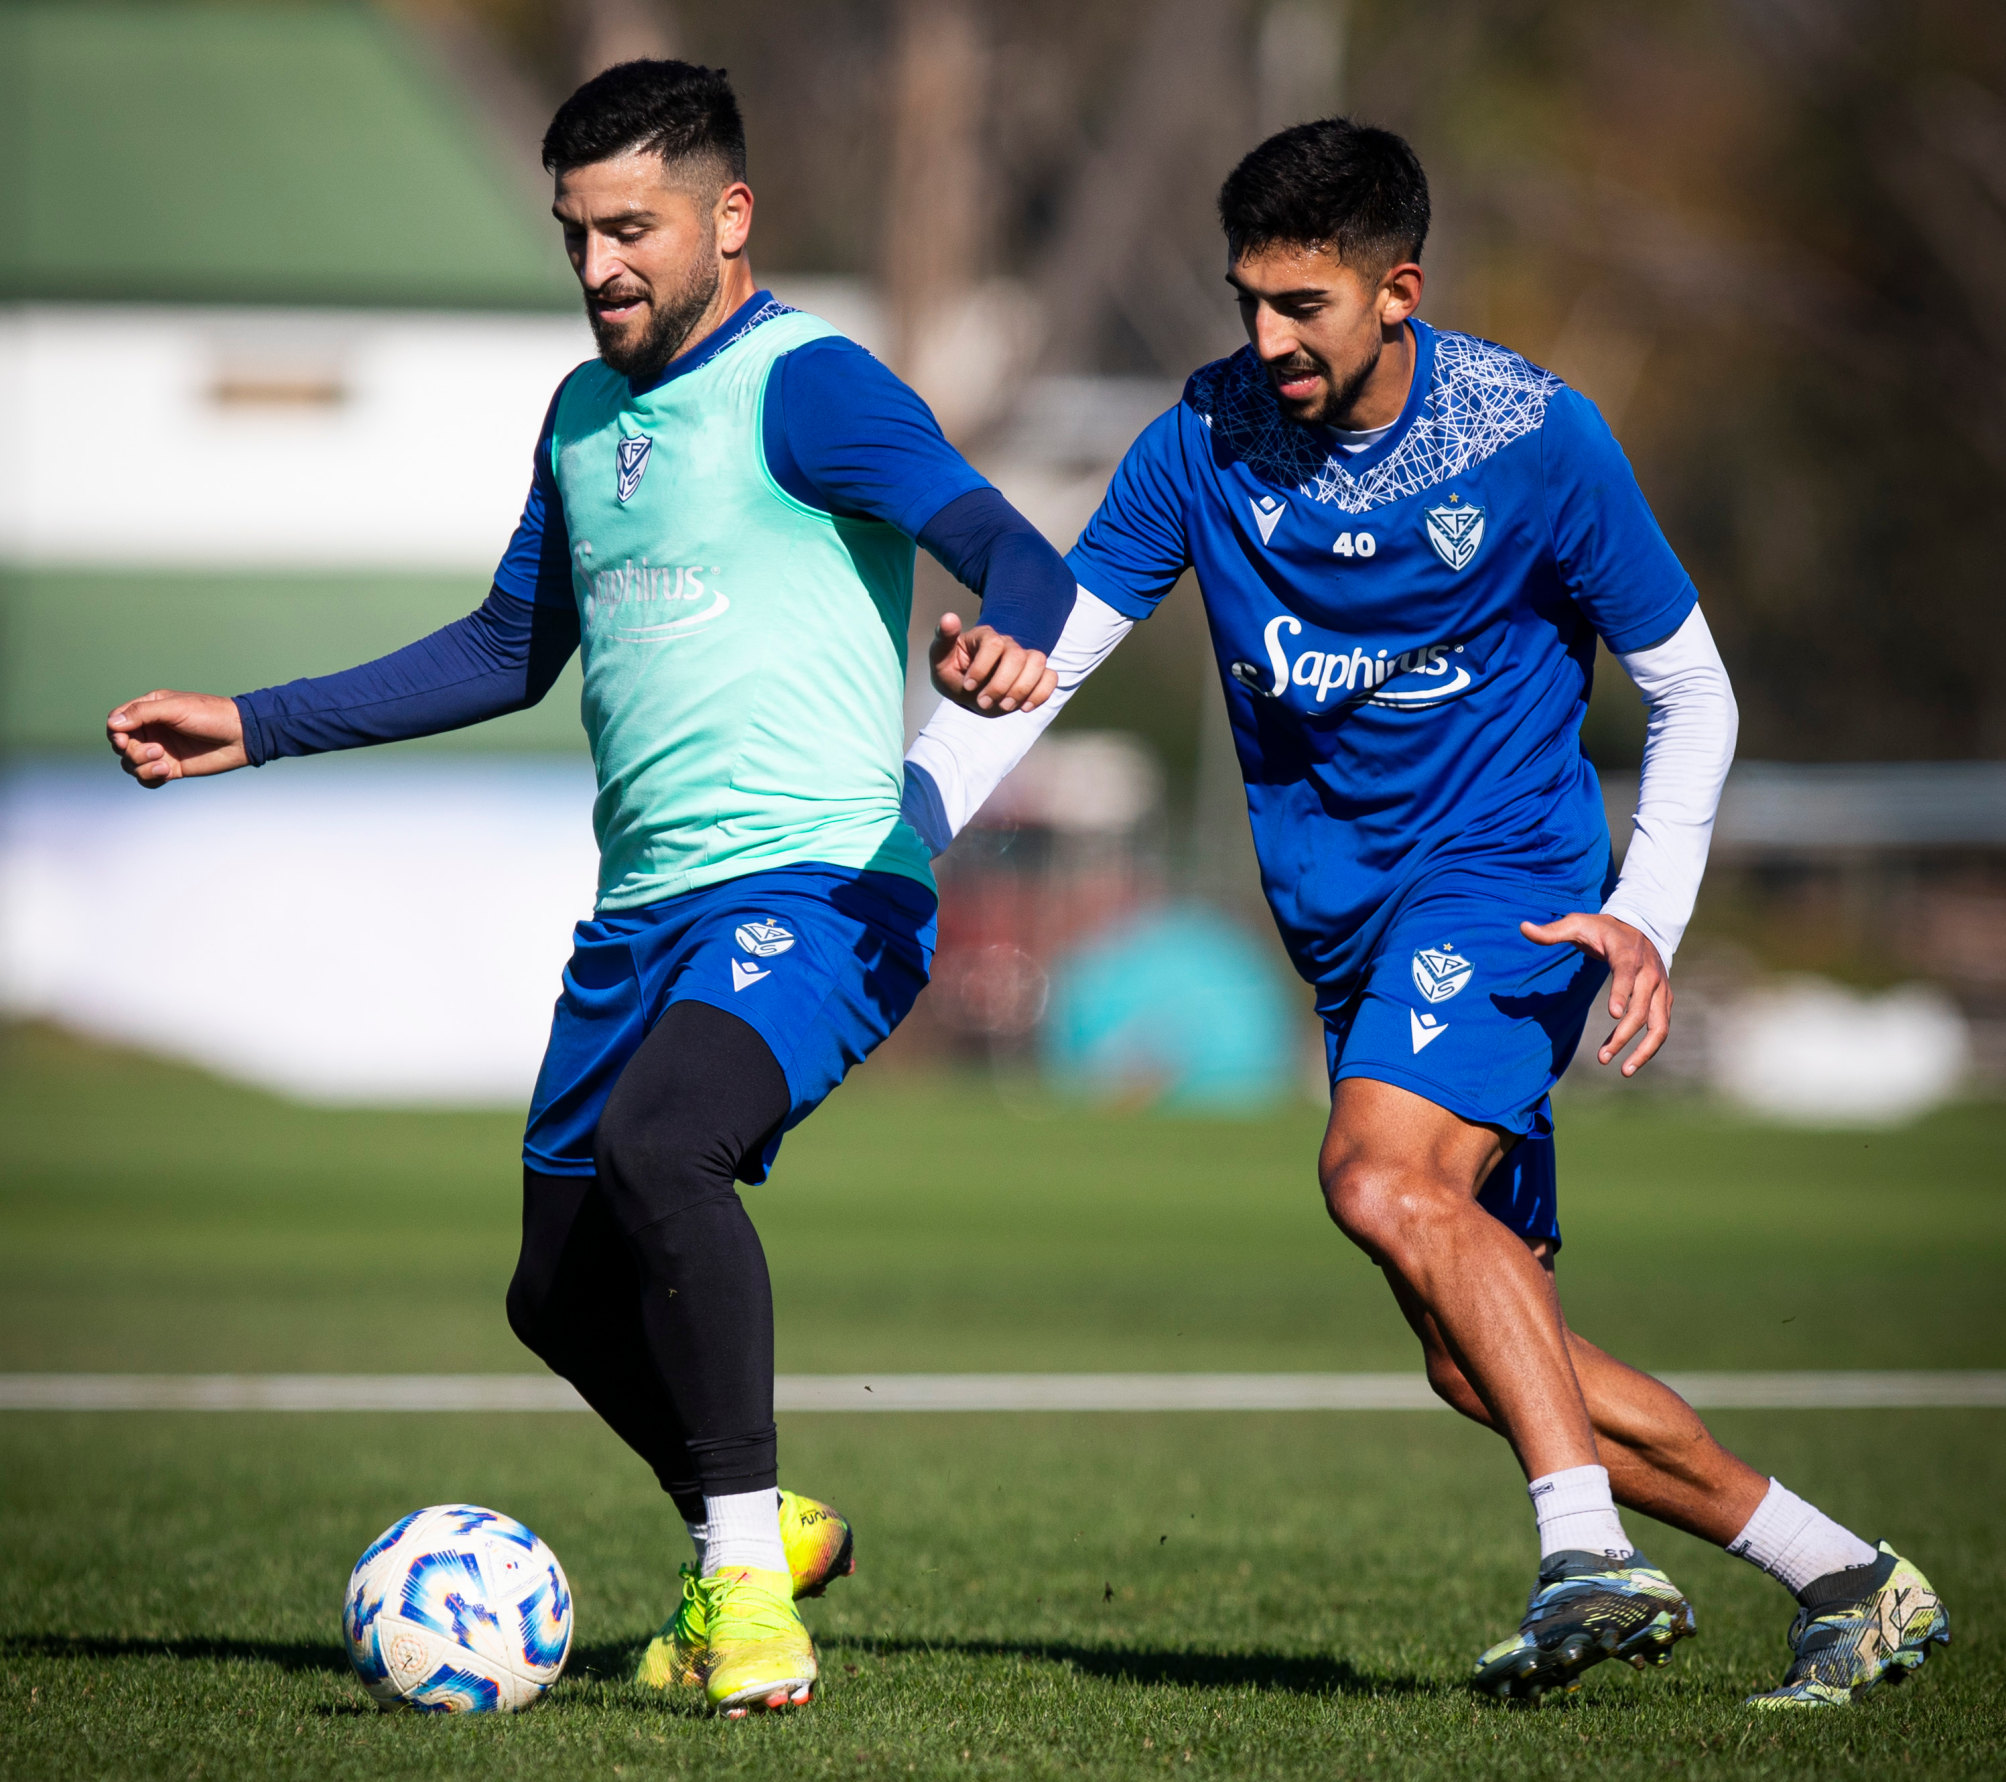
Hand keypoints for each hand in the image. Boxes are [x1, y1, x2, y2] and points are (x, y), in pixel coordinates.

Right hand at [106, 690, 248, 786]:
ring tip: (164, 763)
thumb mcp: (175, 708)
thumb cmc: (210, 715)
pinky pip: (147, 778)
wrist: (241, 737)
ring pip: (131, 764)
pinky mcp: (170, 768)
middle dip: (133, 752)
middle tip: (156, 750)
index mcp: (149, 709)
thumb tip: (112, 724)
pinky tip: (166, 772)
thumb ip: (143, 713)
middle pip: (121, 746)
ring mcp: (160, 750)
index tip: (125, 741)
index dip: (116, 733)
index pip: (117, 722)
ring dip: (142, 766)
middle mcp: (151, 730)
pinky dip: (150, 778)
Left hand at [928, 613, 1056, 715]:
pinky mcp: (1036, 675)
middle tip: (984, 703)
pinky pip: (1051, 677)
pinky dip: (1041, 693)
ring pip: (1038, 662)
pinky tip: (1024, 707)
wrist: (969, 691)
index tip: (968, 686)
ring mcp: (1024, 658)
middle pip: (1017, 656)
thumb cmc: (954, 672)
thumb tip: (950, 617)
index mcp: (985, 636)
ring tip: (1005, 706)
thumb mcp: (940, 659)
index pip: (994, 644)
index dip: (982, 668)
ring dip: (1023, 689)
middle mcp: (1008, 644)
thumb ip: (943, 640)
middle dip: (1001, 685)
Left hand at [1520, 911, 1670, 1075]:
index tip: (1613, 1014)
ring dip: (1644, 1050)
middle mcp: (1650, 974)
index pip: (1627, 975)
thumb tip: (1522, 927)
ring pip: (1660, 1025)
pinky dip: (1648, 1047)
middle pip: (1642, 1009)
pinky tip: (1628, 1062)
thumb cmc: (1602, 929)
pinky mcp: (1663, 1000)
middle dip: (1623, 1036)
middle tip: (1602, 1058)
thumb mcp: (1577, 924)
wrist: (1640, 926)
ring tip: (1623, 1071)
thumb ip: (1551, 931)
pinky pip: (1661, 1028)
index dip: (1621, 993)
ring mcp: (1660, 989)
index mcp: (1628, 954)